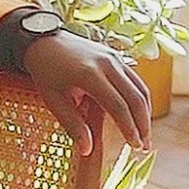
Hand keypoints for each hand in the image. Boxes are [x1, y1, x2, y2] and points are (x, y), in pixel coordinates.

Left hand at [22, 33, 151, 155]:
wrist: (43, 40)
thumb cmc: (45, 70)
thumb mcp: (53, 99)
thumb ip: (71, 123)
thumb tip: (87, 149)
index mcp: (89, 74)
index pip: (117, 105)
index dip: (129, 127)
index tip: (135, 146)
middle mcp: (107, 63)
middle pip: (135, 97)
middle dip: (143, 124)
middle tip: (144, 146)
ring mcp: (114, 57)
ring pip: (140, 88)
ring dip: (146, 112)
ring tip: (144, 134)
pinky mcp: (116, 56)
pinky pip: (135, 79)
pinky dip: (140, 99)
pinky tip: (138, 115)